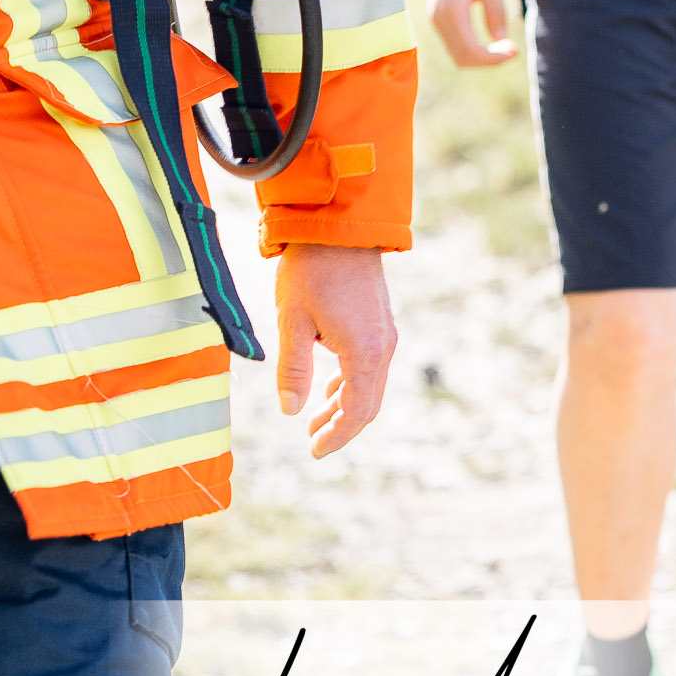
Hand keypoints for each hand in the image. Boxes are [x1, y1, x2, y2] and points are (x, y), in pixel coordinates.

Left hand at [275, 243, 396, 456]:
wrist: (338, 224)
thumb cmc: (311, 270)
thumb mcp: (292, 321)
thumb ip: (293, 370)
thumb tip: (290, 411)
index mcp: (364, 353)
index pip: (356, 412)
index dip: (336, 436)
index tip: (314, 451)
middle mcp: (382, 347)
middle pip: (367, 402)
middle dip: (340, 425)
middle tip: (313, 441)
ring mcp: (384, 333)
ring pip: (369, 383)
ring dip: (343, 403)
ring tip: (315, 417)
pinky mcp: (379, 320)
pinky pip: (369, 364)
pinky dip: (350, 381)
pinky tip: (329, 385)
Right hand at [426, 0, 516, 65]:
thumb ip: (495, 10)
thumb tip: (500, 39)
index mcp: (450, 11)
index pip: (471, 52)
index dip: (494, 58)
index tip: (515, 49)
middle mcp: (437, 18)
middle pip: (462, 59)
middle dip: (488, 60)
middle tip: (512, 48)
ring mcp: (434, 17)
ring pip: (456, 53)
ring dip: (480, 55)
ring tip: (504, 43)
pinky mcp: (437, 14)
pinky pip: (454, 42)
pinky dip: (472, 47)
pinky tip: (489, 35)